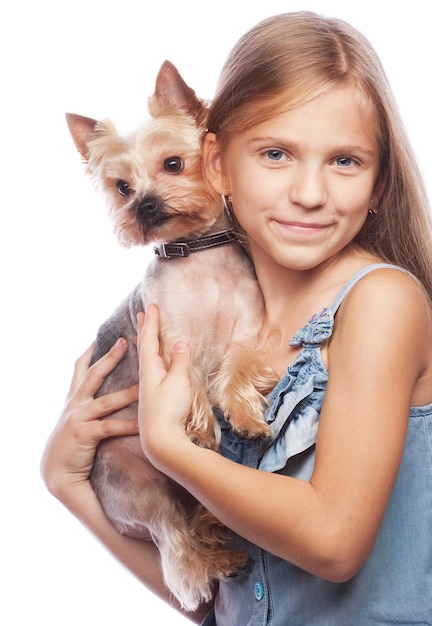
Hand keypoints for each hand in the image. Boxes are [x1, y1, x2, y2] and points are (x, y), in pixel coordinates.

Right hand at [40, 338, 138, 500]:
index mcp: (74, 398)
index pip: (81, 368)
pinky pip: (109, 427)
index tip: (101, 336)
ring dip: (127, 393)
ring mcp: (78, 418)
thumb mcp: (75, 420)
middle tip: (124, 342)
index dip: (90, 351)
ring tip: (144, 385)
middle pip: (93, 375)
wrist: (56, 473)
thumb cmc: (71, 446)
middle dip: (109, 357)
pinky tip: (141, 423)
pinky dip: (127, 424)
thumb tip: (105, 396)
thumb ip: (88, 406)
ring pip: (106, 401)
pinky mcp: (84, 435)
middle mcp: (75, 404)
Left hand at [136, 305, 192, 466]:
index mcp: (149, 368)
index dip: (151, 322)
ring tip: (141, 335)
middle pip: (143, 347)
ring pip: (145, 360)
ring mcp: (148, 389)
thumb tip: (180, 342)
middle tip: (142, 314)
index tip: (151, 306)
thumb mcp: (178, 382)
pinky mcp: (152, 400)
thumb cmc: (169, 411)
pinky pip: (149, 372)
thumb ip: (179, 361)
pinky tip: (151, 367)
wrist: (160, 442)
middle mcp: (145, 376)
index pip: (150, 339)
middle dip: (144, 329)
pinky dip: (149, 362)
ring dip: (144, 345)